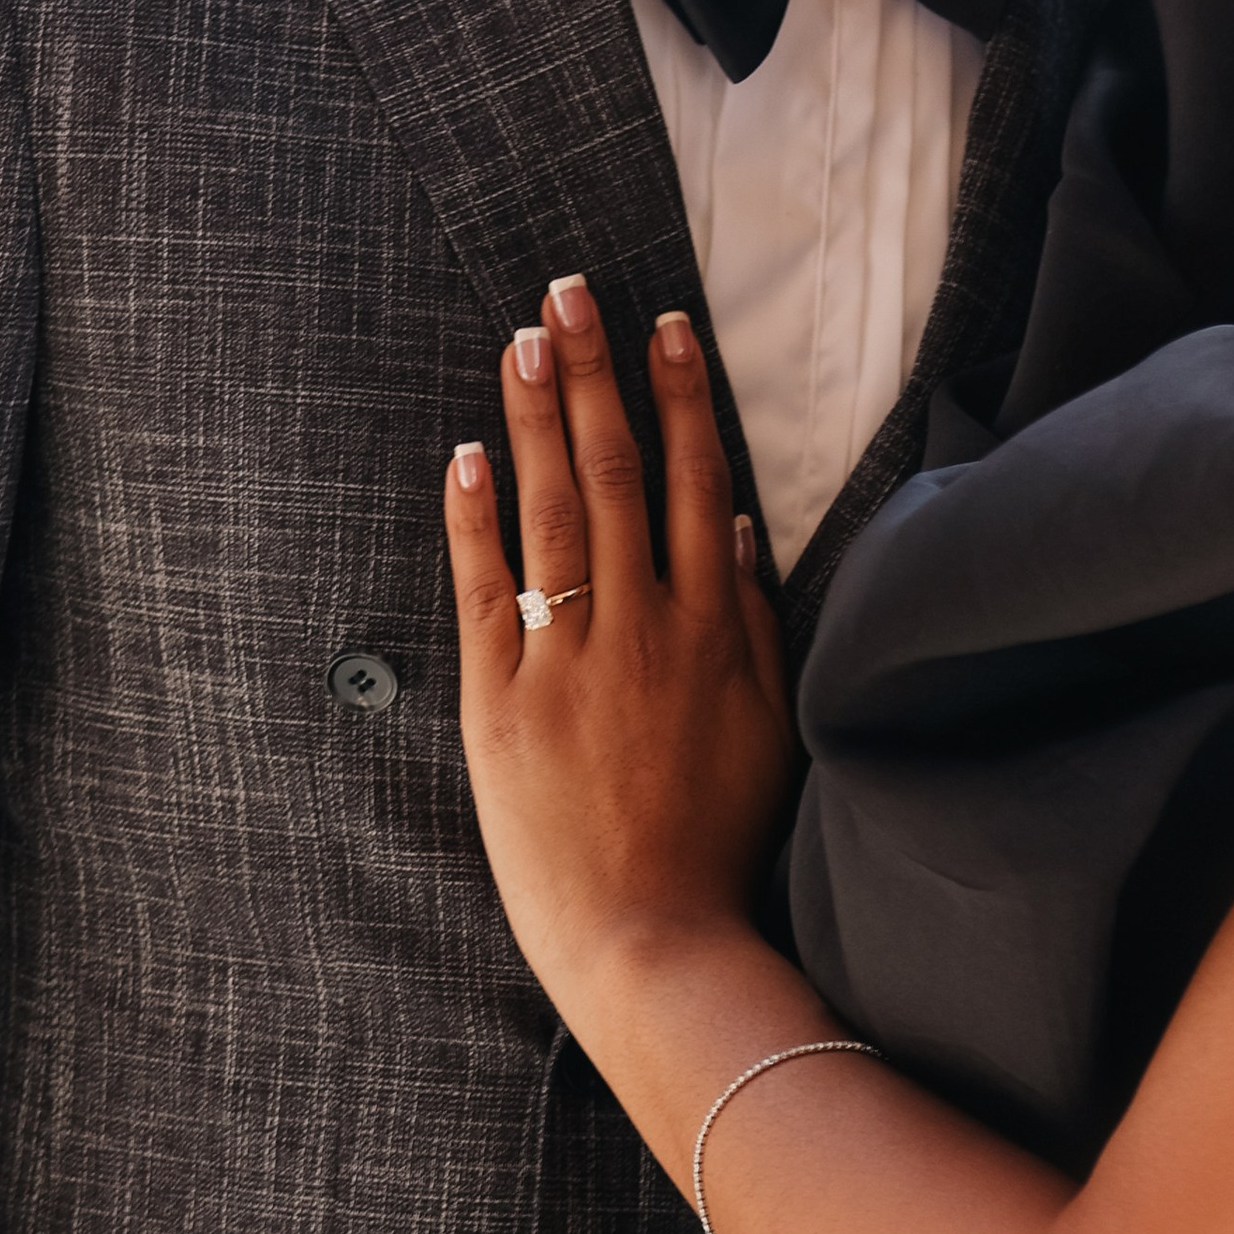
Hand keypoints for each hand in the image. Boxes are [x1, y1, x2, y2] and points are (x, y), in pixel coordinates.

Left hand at [444, 285, 793, 1008]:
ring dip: (534, 417)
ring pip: (551, 509)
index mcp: (712, 626)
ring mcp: (567, 659)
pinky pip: (486, 589)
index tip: (666, 324)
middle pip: (616, 470)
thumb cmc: (719, 838)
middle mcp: (641, 626)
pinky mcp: (501, 703)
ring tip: (522, 340)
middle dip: (593, 373)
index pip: (696, 479)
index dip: (679, 395)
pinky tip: (465, 455)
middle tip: (571, 292)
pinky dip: (474, 518)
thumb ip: (753, 618)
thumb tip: (741, 523)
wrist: (654, 941)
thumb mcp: (769, 721)